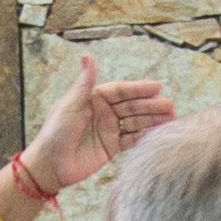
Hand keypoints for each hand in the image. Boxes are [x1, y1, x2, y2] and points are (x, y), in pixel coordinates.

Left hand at [19, 56, 174, 196]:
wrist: (48, 166)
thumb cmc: (55, 132)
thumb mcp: (70, 105)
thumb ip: (84, 82)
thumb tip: (87, 55)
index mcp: (93, 98)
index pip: (121, 91)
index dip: (139, 89)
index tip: (157, 87)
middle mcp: (103, 112)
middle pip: (131, 106)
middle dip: (151, 106)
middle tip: (170, 106)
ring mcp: (108, 130)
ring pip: (134, 122)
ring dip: (152, 120)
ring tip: (171, 119)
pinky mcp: (110, 148)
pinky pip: (131, 139)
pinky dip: (144, 136)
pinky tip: (158, 133)